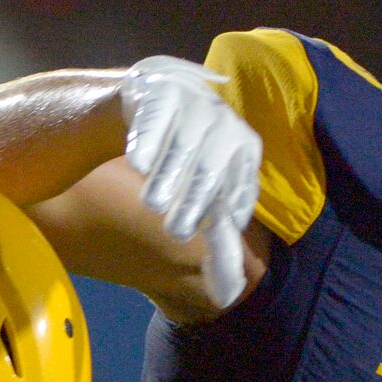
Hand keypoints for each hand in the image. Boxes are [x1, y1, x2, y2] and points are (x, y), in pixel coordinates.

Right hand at [119, 56, 263, 305]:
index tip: (210, 228)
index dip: (228, 206)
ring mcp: (193, 101)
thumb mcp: (202, 200)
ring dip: (168, 178)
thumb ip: (218, 242)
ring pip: (183, 144)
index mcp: (243, 147)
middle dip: (195, 202)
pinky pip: (155, 116)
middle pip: (211, 167)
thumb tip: (229, 293)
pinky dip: (148, 141)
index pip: (239, 181)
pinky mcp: (161, 88)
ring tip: (154, 204)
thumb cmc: (179, 164)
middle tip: (179, 234)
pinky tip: (138, 163)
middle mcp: (224, 120)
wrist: (144, 106)